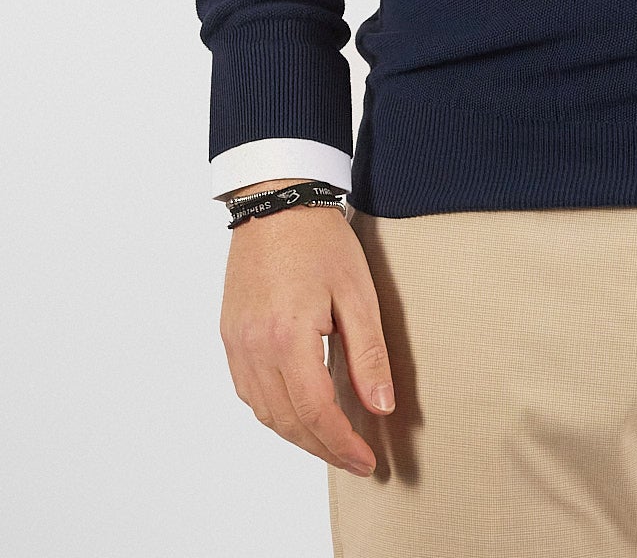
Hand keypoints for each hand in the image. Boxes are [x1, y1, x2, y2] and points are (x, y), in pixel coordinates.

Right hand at [220, 180, 394, 477]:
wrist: (276, 200)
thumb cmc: (319, 239)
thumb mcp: (357, 293)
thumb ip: (368, 354)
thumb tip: (381, 407)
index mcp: (287, 338)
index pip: (316, 412)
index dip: (342, 444)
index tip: (367, 461)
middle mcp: (254, 348)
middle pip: (287, 421)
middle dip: (323, 448)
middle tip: (355, 460)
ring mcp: (236, 343)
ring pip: (265, 412)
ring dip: (298, 434)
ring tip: (331, 441)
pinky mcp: (230, 335)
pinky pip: (249, 391)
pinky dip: (274, 411)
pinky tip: (298, 411)